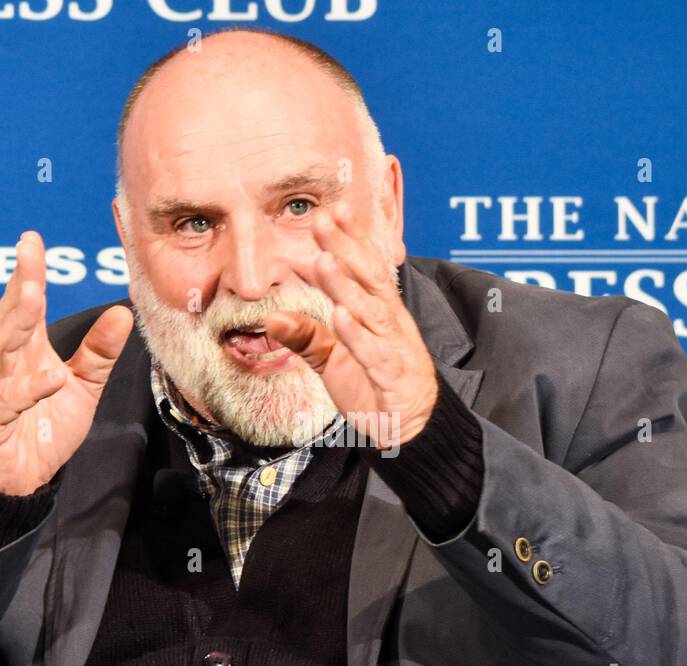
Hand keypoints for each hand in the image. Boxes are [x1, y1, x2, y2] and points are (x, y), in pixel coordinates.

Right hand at [0, 231, 134, 495]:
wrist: (21, 478)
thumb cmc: (44, 427)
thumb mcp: (82, 386)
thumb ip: (99, 353)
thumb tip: (122, 312)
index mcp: (24, 352)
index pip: (24, 306)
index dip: (27, 273)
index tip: (32, 241)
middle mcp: (3, 365)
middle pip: (8, 320)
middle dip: (18, 286)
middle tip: (28, 256)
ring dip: (14, 324)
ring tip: (32, 296)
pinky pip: (6, 401)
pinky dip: (27, 389)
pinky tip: (51, 376)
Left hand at [262, 204, 436, 449]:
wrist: (414, 433)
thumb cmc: (376, 392)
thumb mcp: (334, 362)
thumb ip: (308, 338)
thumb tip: (272, 319)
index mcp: (381, 317)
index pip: (367, 270)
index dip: (352, 240)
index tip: (332, 211)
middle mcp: (392, 326)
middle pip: (369, 281)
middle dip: (346, 249)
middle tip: (322, 220)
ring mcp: (396, 350)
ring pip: (371, 313)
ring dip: (347, 286)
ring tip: (324, 261)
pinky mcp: (395, 379)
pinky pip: (376, 354)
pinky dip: (358, 335)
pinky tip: (341, 316)